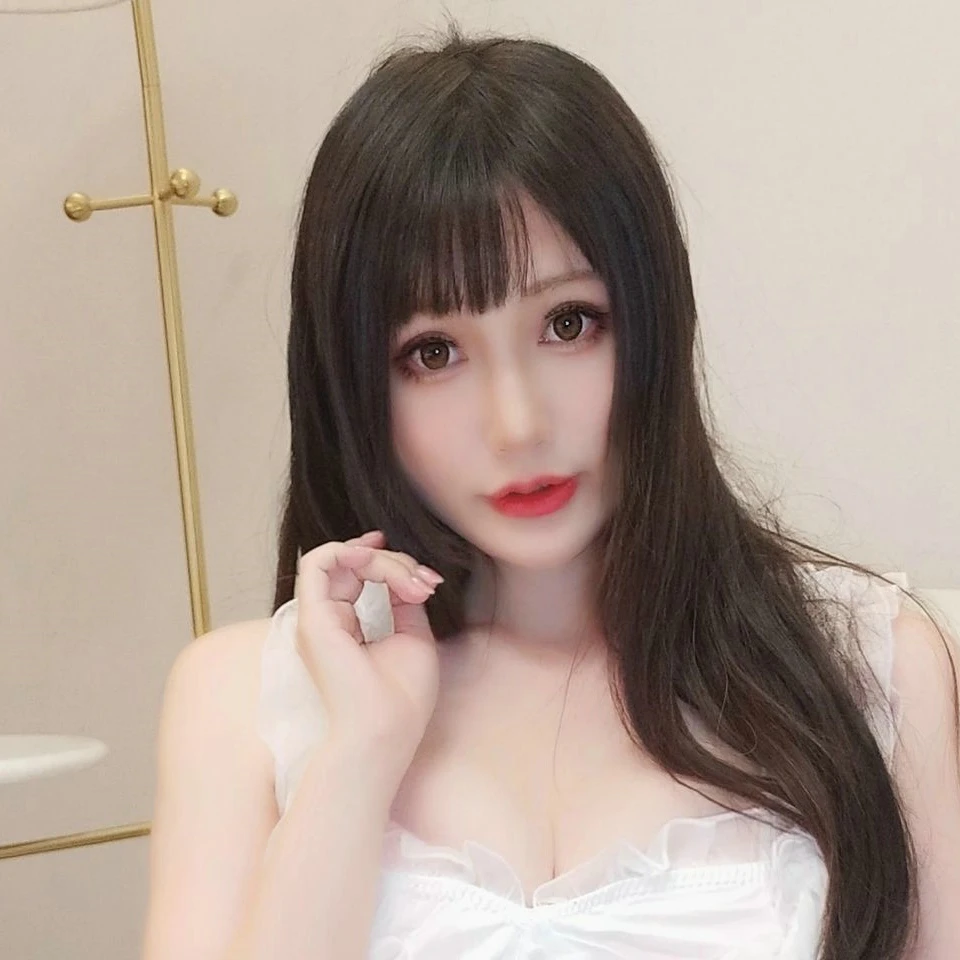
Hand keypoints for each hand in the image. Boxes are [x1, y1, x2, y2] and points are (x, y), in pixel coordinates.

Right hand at [294, 531, 442, 786]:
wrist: (388, 730)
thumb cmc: (402, 697)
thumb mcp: (413, 635)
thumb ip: (403, 601)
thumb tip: (406, 574)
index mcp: (345, 626)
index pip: (358, 574)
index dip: (389, 562)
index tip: (425, 575)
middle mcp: (326, 620)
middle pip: (352, 563)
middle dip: (395, 562)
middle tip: (425, 584)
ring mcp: (316, 619)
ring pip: (339, 558)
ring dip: (380, 560)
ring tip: (411, 582)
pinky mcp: (313, 619)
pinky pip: (318, 563)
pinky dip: (349, 552)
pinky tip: (379, 562)